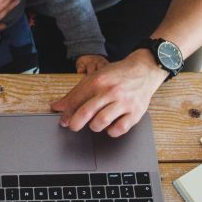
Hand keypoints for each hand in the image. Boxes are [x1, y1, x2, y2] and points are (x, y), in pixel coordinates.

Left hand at [51, 51, 168, 136]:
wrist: (144, 70)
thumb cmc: (118, 75)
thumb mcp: (96, 77)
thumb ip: (77, 93)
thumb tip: (57, 106)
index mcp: (99, 81)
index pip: (76, 100)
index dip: (66, 113)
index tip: (63, 120)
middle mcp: (111, 91)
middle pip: (87, 111)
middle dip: (75, 123)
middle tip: (73, 126)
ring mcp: (124, 102)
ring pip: (102, 121)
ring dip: (94, 126)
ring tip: (94, 124)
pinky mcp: (135, 112)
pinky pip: (120, 128)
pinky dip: (111, 131)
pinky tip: (109, 127)